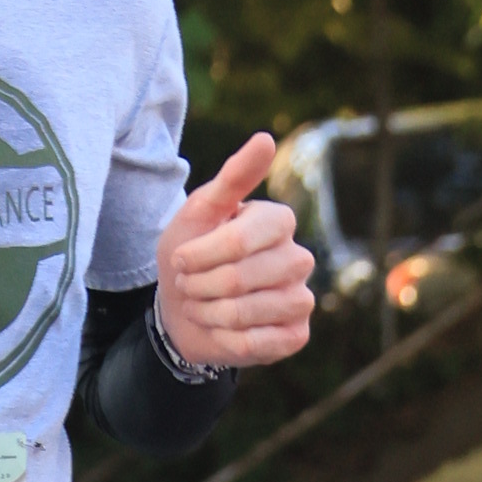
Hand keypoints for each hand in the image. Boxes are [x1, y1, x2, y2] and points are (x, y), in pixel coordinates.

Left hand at [155, 134, 314, 368]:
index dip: (198, 256)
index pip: (239, 241)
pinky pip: (256, 344)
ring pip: (245, 313)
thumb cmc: (191, 253)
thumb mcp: (200, 211)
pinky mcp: (296, 335)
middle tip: (189, 284)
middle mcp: (298, 258)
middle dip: (198, 286)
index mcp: (279, 221)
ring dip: (207, 313)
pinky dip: (224, 339)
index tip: (180, 259)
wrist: (184, 309)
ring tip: (202, 304)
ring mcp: (301, 298)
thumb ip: (233, 177)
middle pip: (238, 279)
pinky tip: (220, 329)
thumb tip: (266, 138)